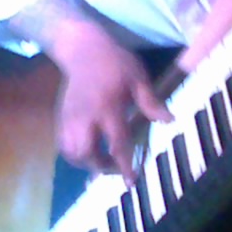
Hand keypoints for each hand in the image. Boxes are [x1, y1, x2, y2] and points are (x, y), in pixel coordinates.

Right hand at [52, 23, 171, 179]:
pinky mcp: (61, 116)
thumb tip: (170, 120)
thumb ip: (151, 102)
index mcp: (108, 108)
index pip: (117, 143)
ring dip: (86, 162)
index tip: (131, 182)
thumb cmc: (115, 62)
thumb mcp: (138, 77)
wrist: (82, 49)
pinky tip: (88, 149)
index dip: (124, 166)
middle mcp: (86, 117)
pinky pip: (63, 144)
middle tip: (116, 167)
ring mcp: (70, 118)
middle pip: (87, 154)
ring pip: (71, 152)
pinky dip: (74, 153)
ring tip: (101, 160)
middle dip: (101, 166)